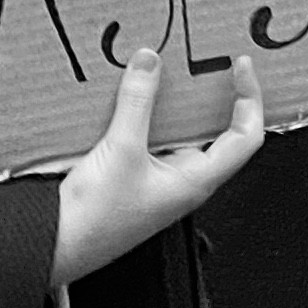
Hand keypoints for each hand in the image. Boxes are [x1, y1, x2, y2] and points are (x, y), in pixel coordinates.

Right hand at [49, 47, 265, 289]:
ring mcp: (164, 180)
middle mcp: (187, 181)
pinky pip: (160, 139)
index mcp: (197, 181)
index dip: (250, 99)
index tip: (240, 66)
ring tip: (183, 70)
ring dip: (188, 104)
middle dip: (222, 96)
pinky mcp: (141, 176)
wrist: (57, 245)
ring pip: (188, 135)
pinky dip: (158, 114)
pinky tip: (143, 95)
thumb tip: (150, 62)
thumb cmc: (94, 217)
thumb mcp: (120, 150)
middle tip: (216, 61)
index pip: (246, 137)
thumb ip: (137, 102)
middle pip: (223, 133)